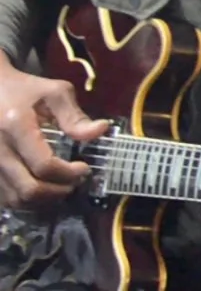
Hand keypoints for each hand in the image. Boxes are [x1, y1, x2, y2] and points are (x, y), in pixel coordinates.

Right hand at [0, 58, 110, 207]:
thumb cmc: (23, 90)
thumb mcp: (53, 93)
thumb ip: (75, 116)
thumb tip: (101, 130)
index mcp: (16, 126)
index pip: (44, 165)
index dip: (69, 174)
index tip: (85, 168)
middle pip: (29, 188)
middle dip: (58, 191)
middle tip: (75, 183)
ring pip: (15, 199)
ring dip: (42, 199)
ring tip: (60, 186)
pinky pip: (3, 198)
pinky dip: (24, 200)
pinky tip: (40, 188)